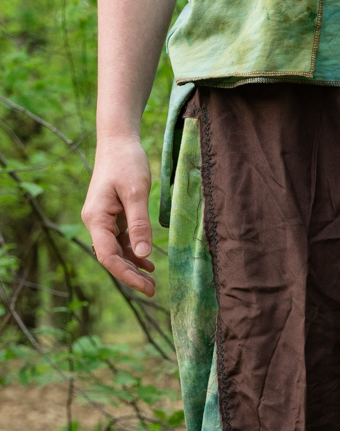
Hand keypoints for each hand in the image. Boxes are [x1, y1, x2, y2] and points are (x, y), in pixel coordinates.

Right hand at [81, 135, 154, 295]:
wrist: (118, 141)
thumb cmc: (126, 162)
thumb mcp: (136, 192)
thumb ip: (139, 223)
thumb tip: (142, 253)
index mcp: (96, 218)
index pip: (107, 256)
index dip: (126, 275)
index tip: (145, 286)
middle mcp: (96, 222)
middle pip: (111, 257)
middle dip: (131, 275)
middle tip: (153, 290)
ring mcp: (103, 220)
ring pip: (117, 251)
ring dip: (133, 266)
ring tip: (152, 281)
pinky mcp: (112, 216)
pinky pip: (122, 240)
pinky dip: (134, 252)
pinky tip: (148, 263)